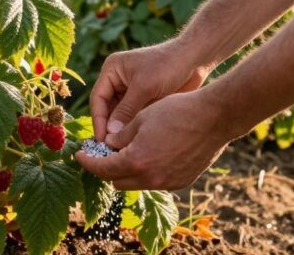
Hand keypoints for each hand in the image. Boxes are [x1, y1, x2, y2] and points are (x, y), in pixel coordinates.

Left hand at [76, 90, 230, 190]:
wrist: (214, 118)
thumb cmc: (176, 111)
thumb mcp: (141, 118)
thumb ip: (121, 136)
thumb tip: (108, 145)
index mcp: (136, 161)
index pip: (102, 168)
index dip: (88, 162)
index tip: (80, 155)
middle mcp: (151, 178)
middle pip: (117, 181)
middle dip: (106, 168)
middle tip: (101, 153)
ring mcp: (168, 183)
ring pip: (137, 183)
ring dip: (127, 171)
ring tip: (125, 152)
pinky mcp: (182, 181)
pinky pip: (156, 181)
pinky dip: (147, 172)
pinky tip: (149, 154)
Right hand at [90, 39, 210, 140]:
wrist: (194, 60)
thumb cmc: (168, 65)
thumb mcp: (145, 87)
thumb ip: (126, 110)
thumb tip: (111, 133)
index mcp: (112, 70)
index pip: (98, 98)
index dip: (98, 120)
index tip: (101, 139)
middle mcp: (118, 80)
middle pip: (107, 108)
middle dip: (109, 127)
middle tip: (110, 148)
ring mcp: (131, 90)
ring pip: (120, 115)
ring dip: (120, 129)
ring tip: (121, 148)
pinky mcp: (144, 99)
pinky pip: (133, 116)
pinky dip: (132, 128)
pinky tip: (134, 142)